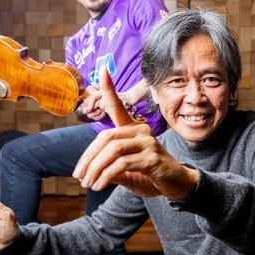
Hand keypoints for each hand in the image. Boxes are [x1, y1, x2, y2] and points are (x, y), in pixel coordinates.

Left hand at [73, 68, 197, 198]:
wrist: (176, 185)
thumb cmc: (150, 175)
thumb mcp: (125, 171)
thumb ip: (109, 167)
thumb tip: (89, 172)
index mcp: (133, 129)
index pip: (118, 106)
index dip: (109, 88)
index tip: (103, 69)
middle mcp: (141, 131)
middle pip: (106, 136)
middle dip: (88, 157)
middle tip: (78, 175)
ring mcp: (148, 143)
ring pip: (112, 150)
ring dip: (95, 168)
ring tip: (88, 183)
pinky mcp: (152, 157)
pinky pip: (122, 163)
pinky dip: (106, 175)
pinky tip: (100, 185)